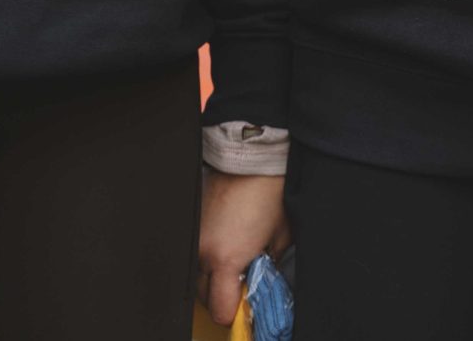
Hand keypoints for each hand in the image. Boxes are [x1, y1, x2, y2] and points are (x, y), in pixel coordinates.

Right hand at [197, 171, 288, 326]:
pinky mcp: (192, 226)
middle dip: (223, 296)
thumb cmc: (269, 193)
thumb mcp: (280, 239)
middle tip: (244, 283)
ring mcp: (194, 239)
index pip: (221, 310)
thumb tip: (262, 283)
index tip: (246, 304)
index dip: (235, 312)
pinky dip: (207, 258)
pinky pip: (195, 255)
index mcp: (226, 260)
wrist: (250, 159)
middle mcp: (204, 253)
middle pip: (205, 297)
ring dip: (213, 278)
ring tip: (235, 262)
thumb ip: (268, 269)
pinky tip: (226, 245)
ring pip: (197, 277)